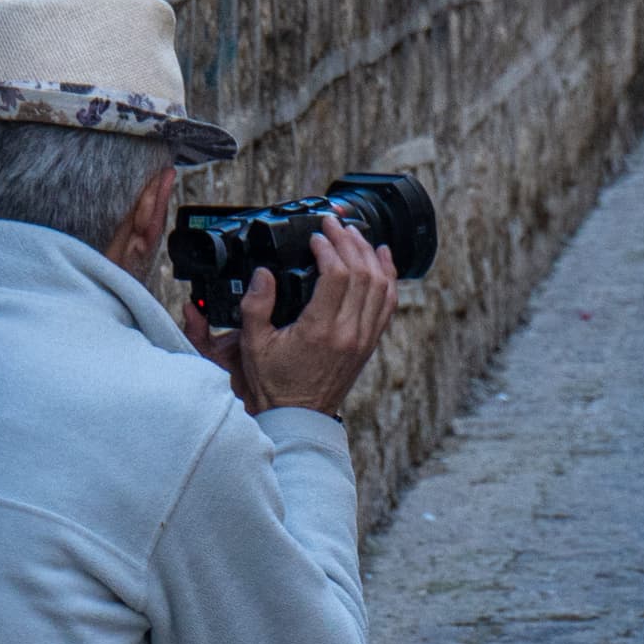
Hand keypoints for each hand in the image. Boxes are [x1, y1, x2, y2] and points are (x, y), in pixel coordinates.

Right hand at [181, 219, 397, 415]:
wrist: (298, 418)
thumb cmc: (275, 385)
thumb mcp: (253, 345)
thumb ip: (255, 307)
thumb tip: (262, 274)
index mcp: (320, 331)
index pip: (337, 275)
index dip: (328, 248)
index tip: (315, 237)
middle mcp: (348, 333)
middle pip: (362, 273)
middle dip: (349, 241)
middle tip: (334, 224)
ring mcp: (363, 338)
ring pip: (381, 285)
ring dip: (369, 253)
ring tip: (354, 233)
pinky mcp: (369, 343)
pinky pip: (388, 303)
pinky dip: (389, 276)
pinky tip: (382, 257)